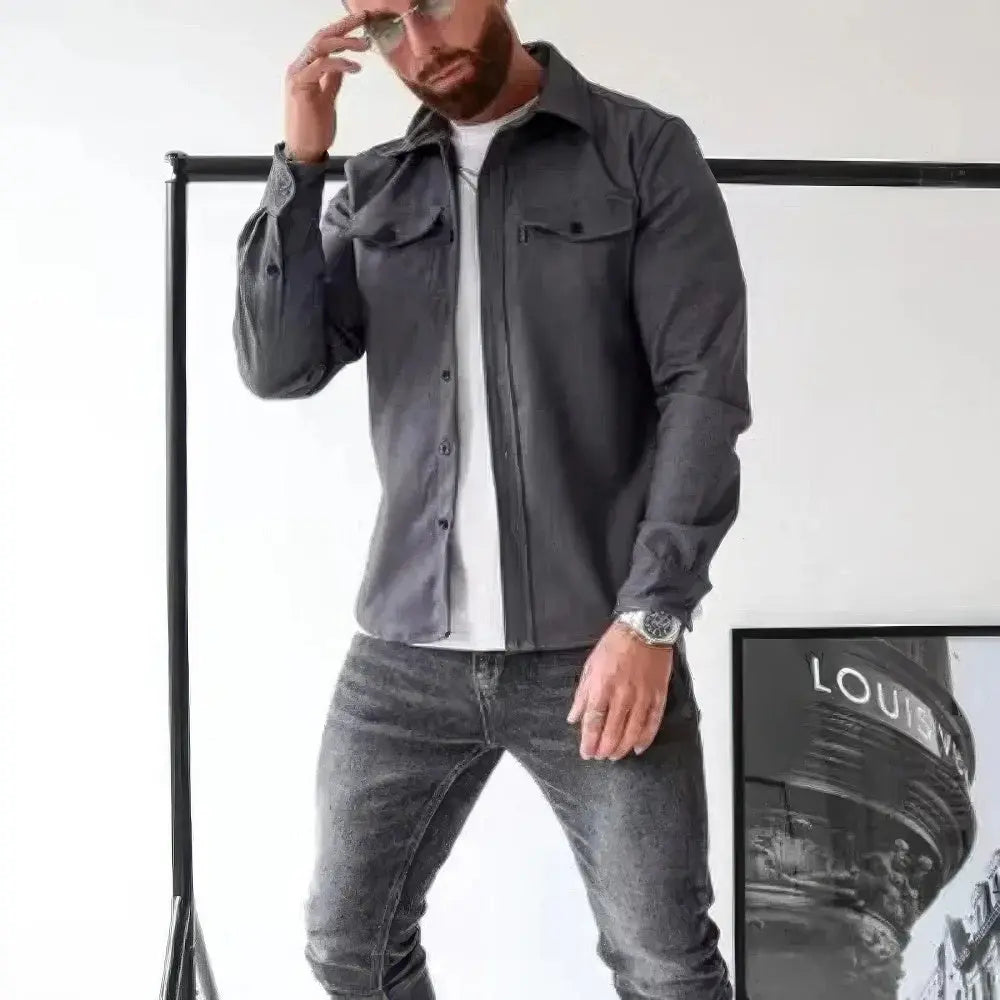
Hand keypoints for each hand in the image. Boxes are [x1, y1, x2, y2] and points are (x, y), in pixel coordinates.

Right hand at [284, 13, 370, 162]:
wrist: (303, 150)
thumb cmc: (314, 128)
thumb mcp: (327, 98)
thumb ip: (332, 80)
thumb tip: (344, 64)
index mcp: (305, 68)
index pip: (323, 41)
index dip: (341, 29)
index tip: (361, 22)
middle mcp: (299, 67)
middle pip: (321, 37)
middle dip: (343, 26)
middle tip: (364, 19)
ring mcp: (297, 76)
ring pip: (320, 47)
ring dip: (344, 42)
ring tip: (365, 44)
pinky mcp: (300, 87)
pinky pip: (320, 66)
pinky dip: (339, 63)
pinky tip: (355, 67)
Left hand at [567, 622, 673, 760]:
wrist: (644, 629)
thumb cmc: (614, 646)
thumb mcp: (590, 666)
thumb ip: (582, 695)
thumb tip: (573, 718)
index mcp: (602, 686)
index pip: (593, 721)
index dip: (589, 740)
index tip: (586, 752)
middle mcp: (622, 695)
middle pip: (612, 730)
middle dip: (604, 748)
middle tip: (599, 757)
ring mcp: (643, 696)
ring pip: (632, 731)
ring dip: (622, 747)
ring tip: (614, 756)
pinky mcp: (658, 695)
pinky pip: (653, 722)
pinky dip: (646, 738)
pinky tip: (638, 748)